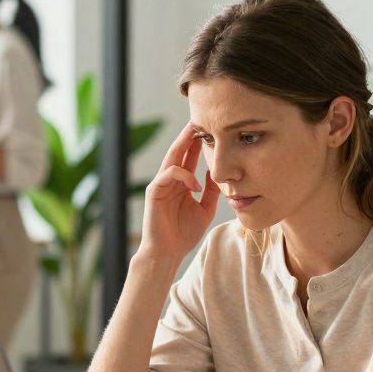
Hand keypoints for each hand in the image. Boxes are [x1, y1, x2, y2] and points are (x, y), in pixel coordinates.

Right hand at [136, 124, 220, 262]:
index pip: (189, 156)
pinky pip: (168, 175)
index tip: (212, 129)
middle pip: (179, 151)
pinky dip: (183, 176)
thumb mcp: (205, 209)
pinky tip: (194, 184)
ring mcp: (160, 184)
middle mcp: (170, 180)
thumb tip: (218, 173)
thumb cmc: (184, 233)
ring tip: (196, 134)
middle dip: (190, 135)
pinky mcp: (154, 192)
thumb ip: (211, 191)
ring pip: (172, 158)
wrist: (168, 253)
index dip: (198, 142)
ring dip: (183, 144)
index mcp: (181, 182)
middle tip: (201, 118)